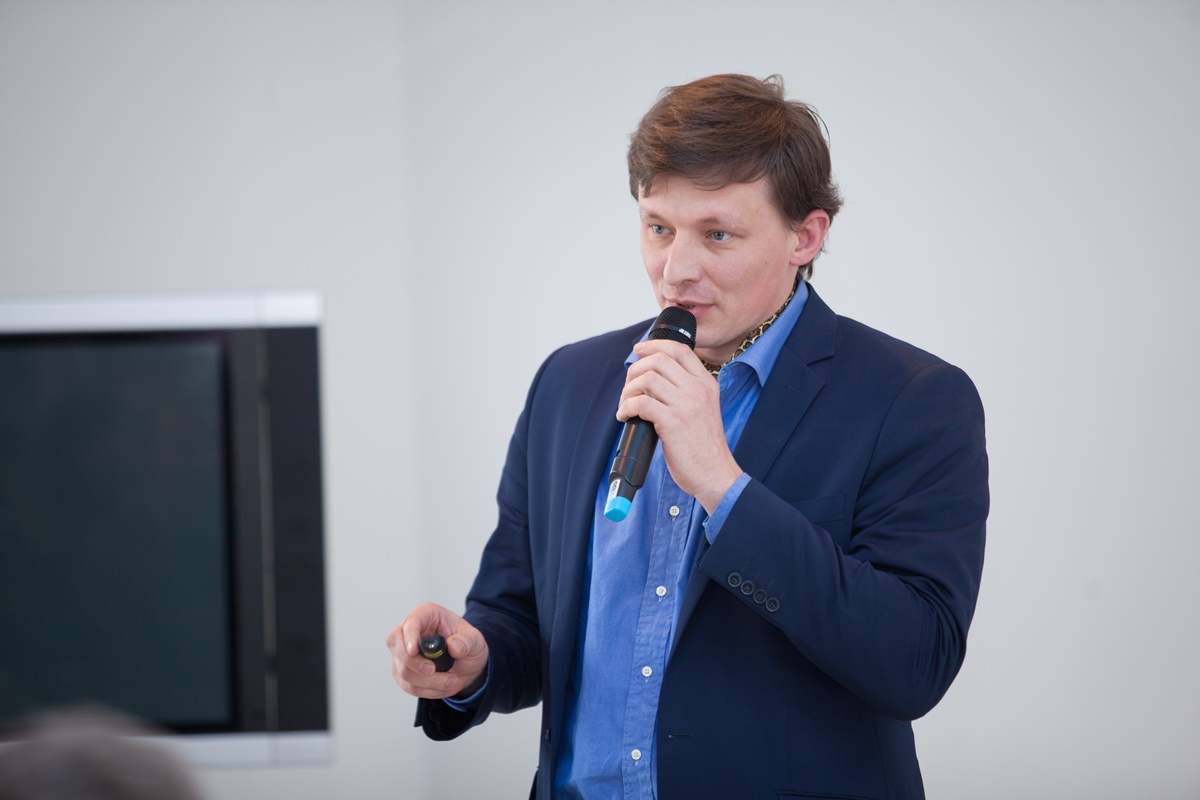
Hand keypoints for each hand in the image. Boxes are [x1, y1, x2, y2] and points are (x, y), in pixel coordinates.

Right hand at [385, 602, 488, 699]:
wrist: (466, 664)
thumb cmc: (466, 644)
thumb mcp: (475, 639)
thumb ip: (466, 641)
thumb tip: (453, 648)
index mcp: (425, 615)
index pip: (411, 621)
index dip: (409, 636)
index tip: (414, 651)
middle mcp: (408, 631)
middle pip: (396, 645)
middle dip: (413, 662)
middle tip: (432, 670)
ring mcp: (402, 653)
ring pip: (402, 670)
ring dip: (427, 682)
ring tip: (451, 681)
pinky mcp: (402, 672)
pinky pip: (408, 685)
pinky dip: (426, 690)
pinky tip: (443, 688)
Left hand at [617, 339, 741, 512]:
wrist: (715, 474)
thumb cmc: (703, 447)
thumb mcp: (703, 409)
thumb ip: (685, 391)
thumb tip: (650, 379)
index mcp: (707, 383)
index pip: (680, 349)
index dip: (655, 345)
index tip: (639, 350)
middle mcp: (698, 389)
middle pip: (658, 360)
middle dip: (635, 370)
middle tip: (628, 388)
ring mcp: (687, 404)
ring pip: (647, 379)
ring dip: (628, 391)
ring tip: (625, 406)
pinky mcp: (673, 421)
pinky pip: (640, 403)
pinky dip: (626, 407)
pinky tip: (624, 417)